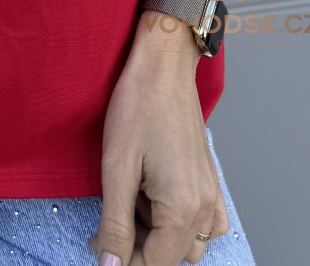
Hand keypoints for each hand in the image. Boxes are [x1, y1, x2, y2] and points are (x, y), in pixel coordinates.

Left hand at [88, 29, 228, 265]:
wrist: (164, 64)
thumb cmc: (139, 105)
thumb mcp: (117, 168)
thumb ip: (115, 223)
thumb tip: (110, 265)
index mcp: (182, 208)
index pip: (155, 263)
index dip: (121, 259)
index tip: (98, 242)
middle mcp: (204, 206)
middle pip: (173, 256)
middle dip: (139, 247)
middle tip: (111, 220)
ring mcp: (211, 191)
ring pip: (192, 242)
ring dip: (162, 237)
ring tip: (134, 204)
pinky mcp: (209, 177)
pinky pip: (207, 221)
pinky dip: (185, 223)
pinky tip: (159, 200)